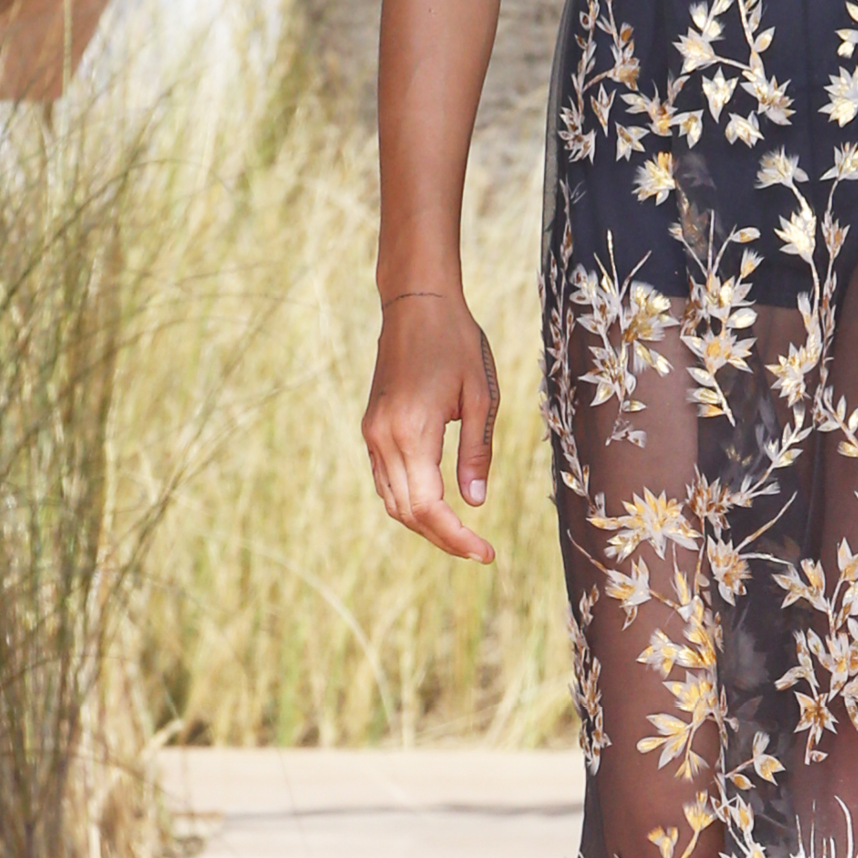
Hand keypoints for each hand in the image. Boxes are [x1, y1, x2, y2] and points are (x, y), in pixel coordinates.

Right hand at [363, 290, 500, 561]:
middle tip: (480, 550)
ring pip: (392, 501)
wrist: (416, 304)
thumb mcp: (480, 396)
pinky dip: (409, 501)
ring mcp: (372, 434)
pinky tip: (438, 505)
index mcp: (411, 432)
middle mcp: (383, 438)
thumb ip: (476, 452)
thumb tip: (475, 504)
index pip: (429, 507)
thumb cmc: (456, 342)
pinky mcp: (371, 428)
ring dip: (424, 524)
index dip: (457, 537)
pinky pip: (385, 480)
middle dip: (443, 538)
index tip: (486, 553)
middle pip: (407, 513)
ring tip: (462, 535)